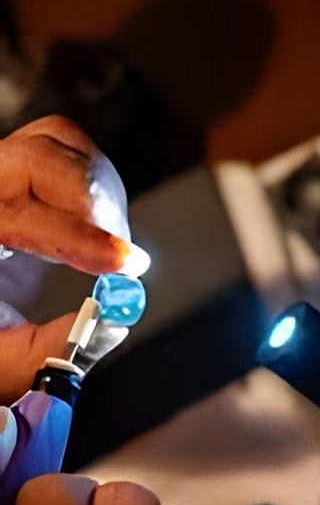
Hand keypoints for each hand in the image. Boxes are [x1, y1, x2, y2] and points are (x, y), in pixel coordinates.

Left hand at [0, 115, 148, 405]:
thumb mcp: (2, 361)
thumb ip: (52, 348)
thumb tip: (112, 322)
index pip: (19, 207)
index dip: (79, 235)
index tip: (123, 265)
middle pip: (42, 157)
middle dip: (95, 206)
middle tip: (122, 257)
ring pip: (60, 143)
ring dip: (101, 193)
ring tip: (109, 246)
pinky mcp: (19, 173)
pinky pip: (66, 151)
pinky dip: (97, 186)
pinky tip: (98, 229)